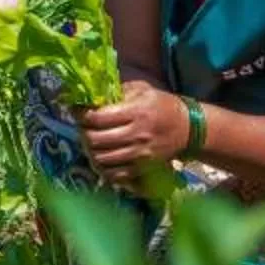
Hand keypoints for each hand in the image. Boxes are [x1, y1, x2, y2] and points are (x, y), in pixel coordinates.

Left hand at [76, 82, 190, 185]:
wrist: (187, 128)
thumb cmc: (162, 105)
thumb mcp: (143, 90)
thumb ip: (118, 91)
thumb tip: (91, 94)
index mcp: (136, 111)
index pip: (98, 117)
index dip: (82, 114)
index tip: (77, 110)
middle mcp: (136, 134)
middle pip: (95, 139)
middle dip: (82, 133)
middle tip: (81, 127)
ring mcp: (139, 154)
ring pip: (101, 158)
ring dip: (89, 151)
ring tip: (88, 142)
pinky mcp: (141, 168)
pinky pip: (113, 174)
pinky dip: (101, 168)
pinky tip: (99, 158)